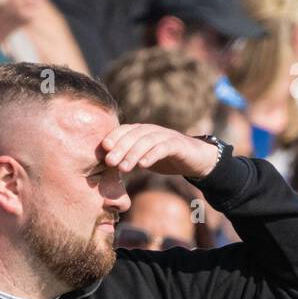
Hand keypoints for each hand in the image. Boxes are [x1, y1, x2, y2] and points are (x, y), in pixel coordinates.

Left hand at [102, 124, 219, 180]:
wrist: (194, 158)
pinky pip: (163, 148)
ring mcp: (165, 136)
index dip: (114, 137)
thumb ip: (129, 159)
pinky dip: (152, 155)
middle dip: (120, 148)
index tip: (103, 149)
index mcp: (143, 132)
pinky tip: (143, 166)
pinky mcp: (177, 145)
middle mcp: (152, 130)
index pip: (125, 130)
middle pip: (134, 135)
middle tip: (109, 162)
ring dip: (133, 154)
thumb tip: (108, 167)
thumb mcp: (145, 158)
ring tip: (124, 168)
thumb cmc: (166, 159)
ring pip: (147, 141)